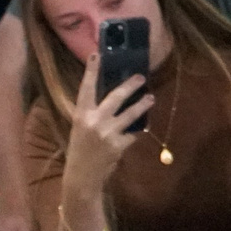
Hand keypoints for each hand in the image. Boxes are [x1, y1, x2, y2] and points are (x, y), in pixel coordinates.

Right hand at [64, 63, 155, 186]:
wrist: (81, 176)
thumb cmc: (79, 151)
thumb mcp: (80, 129)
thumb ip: (92, 114)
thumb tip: (112, 99)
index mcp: (80, 115)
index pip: (86, 89)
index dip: (91, 71)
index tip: (97, 54)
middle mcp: (94, 121)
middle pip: (116, 96)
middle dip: (130, 85)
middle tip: (141, 77)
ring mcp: (107, 133)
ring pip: (131, 113)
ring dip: (143, 104)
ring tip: (150, 98)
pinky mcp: (119, 145)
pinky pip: (133, 134)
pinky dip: (135, 133)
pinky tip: (136, 133)